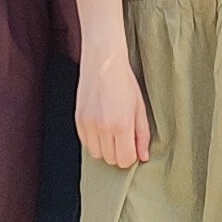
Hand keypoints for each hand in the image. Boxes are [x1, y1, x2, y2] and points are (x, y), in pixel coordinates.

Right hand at [78, 50, 155, 168]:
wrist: (103, 62)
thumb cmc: (124, 81)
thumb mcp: (139, 108)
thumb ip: (142, 135)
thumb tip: (143, 156)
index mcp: (121, 124)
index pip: (125, 160)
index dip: (130, 156)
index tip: (132, 145)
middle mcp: (103, 127)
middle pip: (110, 159)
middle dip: (118, 152)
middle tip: (123, 136)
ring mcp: (88, 124)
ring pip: (97, 154)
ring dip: (105, 148)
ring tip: (111, 130)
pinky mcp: (78, 120)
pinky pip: (86, 143)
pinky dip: (94, 139)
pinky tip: (100, 125)